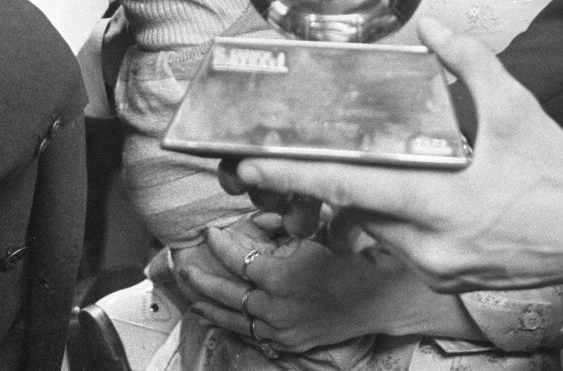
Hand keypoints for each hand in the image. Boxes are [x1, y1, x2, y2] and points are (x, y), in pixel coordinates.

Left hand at [175, 216, 473, 350]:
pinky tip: (219, 317)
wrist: (380, 297)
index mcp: (277, 275)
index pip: (234, 256)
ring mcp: (279, 329)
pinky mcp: (289, 343)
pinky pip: (252, 335)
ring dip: (207, 304)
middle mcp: (272, 306)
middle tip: (182, 264)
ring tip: (189, 294)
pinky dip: (232, 324)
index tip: (209, 231)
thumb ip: (283, 226)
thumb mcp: (315, 232)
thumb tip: (259, 219)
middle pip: (222, 292)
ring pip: (232, 318)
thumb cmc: (353, 258)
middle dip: (199, 276)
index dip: (218, 242)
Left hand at [229, 18, 562, 291]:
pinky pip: (400, 246)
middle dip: (319, 187)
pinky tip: (398, 192)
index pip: (352, 191)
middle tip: (282, 161)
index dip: (298, 177)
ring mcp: (437, 268)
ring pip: (374, 231)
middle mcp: (430, 246)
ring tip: (346, 170)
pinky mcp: (447, 278)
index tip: (256, 165)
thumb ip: (468, 62)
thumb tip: (433, 29)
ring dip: (359, 202)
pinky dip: (390, 218)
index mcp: (441, 205)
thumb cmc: (558, 174)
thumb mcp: (515, 108)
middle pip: (354, 213)